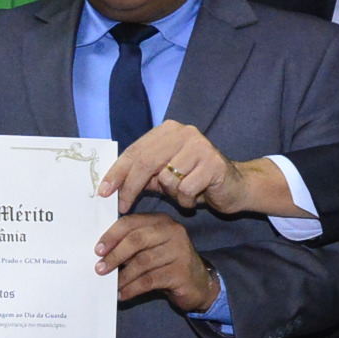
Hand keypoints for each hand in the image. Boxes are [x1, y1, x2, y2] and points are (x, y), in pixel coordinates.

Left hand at [96, 213, 218, 311]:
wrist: (198, 284)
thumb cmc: (167, 265)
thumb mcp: (150, 250)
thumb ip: (131, 246)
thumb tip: (101, 254)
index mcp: (160, 221)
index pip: (131, 222)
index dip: (111, 236)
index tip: (98, 250)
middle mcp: (172, 232)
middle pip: (136, 240)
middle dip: (115, 255)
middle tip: (100, 268)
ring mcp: (179, 251)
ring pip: (142, 262)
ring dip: (122, 276)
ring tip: (111, 285)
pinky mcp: (181, 272)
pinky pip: (150, 281)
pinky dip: (132, 288)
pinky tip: (123, 294)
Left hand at [100, 121, 248, 214]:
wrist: (235, 186)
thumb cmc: (196, 181)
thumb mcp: (165, 176)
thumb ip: (142, 175)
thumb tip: (111, 185)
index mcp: (168, 131)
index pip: (135, 151)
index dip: (117, 172)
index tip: (104, 191)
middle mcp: (183, 132)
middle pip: (145, 162)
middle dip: (130, 187)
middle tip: (122, 206)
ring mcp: (200, 146)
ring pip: (166, 178)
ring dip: (171, 195)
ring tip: (183, 195)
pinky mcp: (213, 163)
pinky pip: (185, 189)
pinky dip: (186, 201)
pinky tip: (195, 199)